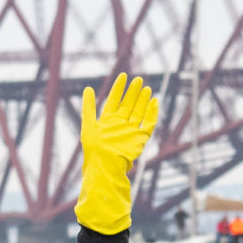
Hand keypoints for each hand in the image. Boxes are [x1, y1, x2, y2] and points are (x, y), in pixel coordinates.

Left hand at [75, 73, 158, 236]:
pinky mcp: (140, 139)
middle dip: (133, 92)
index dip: (119, 88)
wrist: (106, 167)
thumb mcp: (88, 125)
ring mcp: (131, 132)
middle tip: (138, 79)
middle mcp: (120, 126)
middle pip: (129, 105)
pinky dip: (152, 113)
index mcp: (107, 122)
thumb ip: (88, 107)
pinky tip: (154, 102)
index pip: (114, 101)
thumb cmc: (94, 150)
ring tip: (147, 87)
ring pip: (139, 112)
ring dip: (143, 100)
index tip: (123, 75)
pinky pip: (149, 124)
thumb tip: (88, 88)